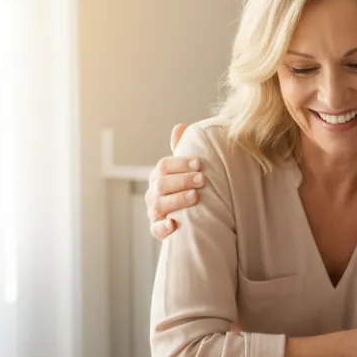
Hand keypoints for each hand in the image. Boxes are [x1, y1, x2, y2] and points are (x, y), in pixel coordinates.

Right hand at [146, 123, 207, 240]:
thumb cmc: (188, 189)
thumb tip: (179, 126)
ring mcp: (154, 212)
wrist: (190, 219)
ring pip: (160, 204)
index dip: (180, 163)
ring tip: (195, 197)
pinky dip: (163, 227)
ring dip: (177, 200)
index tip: (199, 163)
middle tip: (202, 180)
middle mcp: (154, 193)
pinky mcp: (158, 230)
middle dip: (183, 180)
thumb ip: (182, 151)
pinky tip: (173, 224)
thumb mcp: (186, 170)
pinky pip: (156, 230)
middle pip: (162, 184)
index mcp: (159, 176)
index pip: (164, 166)